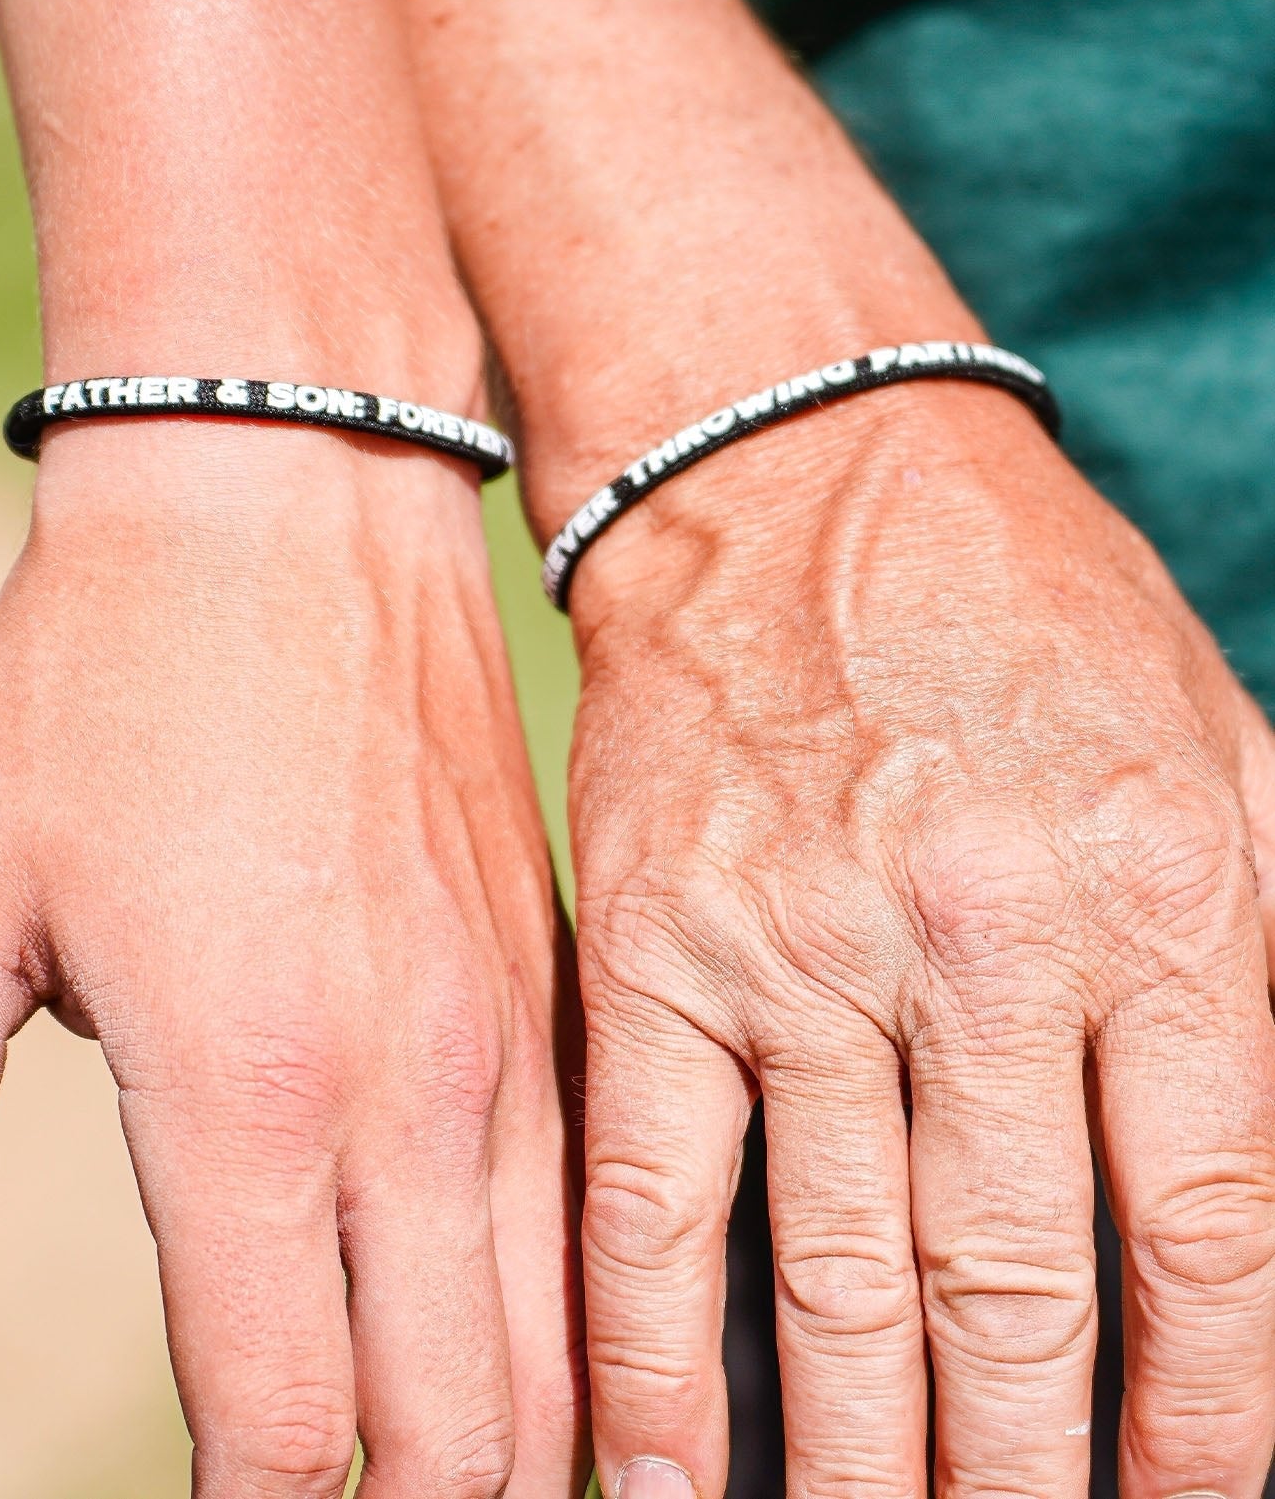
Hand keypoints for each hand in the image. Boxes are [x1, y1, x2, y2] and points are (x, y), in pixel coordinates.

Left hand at [0, 420, 585, 1498]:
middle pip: (463, 1437)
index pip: (285, 1431)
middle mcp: (419, 1090)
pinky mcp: (562, 987)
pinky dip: (587, 1323)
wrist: (294, 512)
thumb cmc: (115, 685)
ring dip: (516, 1459)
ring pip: (567, 1344)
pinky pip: (606, 1210)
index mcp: (252, 1088)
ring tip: (460, 1490)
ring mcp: (516, 1038)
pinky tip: (542, 1351)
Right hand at [565, 381, 1274, 1498]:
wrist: (801, 472)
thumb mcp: (1217, 740)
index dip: (1210, 1409)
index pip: (1209, 1225)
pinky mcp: (658, 941)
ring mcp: (800, 946)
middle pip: (1016, 1284)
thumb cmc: (1025, 605)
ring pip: (838, 1272)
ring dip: (866, 1460)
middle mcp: (980, 935)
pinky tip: (675, 1475)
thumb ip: (1267, 945)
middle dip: (1032, 1477)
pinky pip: (657, 1186)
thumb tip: (1255, 1181)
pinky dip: (656, 1353)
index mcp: (1157, 889)